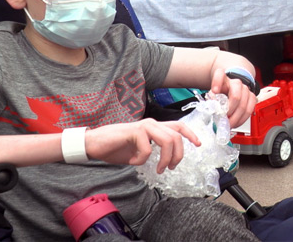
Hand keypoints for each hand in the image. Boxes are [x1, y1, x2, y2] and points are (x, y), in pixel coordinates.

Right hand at [85, 118, 199, 173]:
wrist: (94, 143)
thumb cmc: (116, 147)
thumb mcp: (139, 150)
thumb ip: (154, 150)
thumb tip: (167, 160)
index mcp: (154, 127)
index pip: (178, 126)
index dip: (190, 134)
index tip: (198, 144)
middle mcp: (152, 124)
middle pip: (177, 137)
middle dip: (178, 155)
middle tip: (170, 169)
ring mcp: (143, 126)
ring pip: (167, 140)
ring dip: (165, 158)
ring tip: (158, 169)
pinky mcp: (134, 131)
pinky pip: (148, 149)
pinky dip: (143, 160)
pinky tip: (133, 162)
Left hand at [210, 68, 255, 127]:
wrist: (230, 89)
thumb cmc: (221, 92)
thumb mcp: (213, 94)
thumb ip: (212, 100)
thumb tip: (214, 110)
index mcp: (223, 78)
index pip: (220, 75)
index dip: (217, 82)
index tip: (214, 91)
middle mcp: (236, 82)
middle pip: (236, 96)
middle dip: (229, 111)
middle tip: (223, 120)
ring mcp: (245, 89)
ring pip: (244, 105)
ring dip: (236, 118)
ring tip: (229, 124)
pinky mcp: (252, 97)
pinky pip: (250, 110)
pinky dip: (242, 119)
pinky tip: (236, 123)